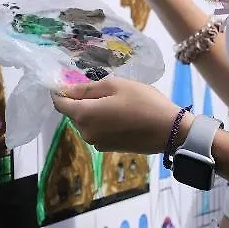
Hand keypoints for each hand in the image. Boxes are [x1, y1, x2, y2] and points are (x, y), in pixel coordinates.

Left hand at [51, 77, 190, 153]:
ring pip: (86, 121)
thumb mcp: (115, 86)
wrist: (169, 131)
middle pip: (73, 113)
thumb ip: (87, 88)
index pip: (60, 103)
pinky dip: (101, 120)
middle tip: (101, 86)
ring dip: (92, 109)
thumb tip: (66, 89)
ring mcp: (97, 143)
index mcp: (84, 115)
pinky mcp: (108, 148)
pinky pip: (97, 130)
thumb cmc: (143, 102)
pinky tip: (119, 112)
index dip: (58, 91)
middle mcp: (86, 132)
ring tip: (114, 98)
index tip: (64, 80)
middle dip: (80, 99)